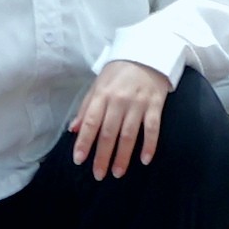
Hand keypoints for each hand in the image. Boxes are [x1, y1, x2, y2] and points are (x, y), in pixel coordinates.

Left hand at [63, 58, 172, 181]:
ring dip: (123, 156)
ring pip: (129, 134)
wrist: (147, 54)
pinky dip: (149, 145)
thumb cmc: (118, 72)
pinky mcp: (155, 105)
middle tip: (98, 174)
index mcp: (102, 95)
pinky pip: (152, 129)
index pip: (90, 122)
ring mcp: (138, 103)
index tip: (79, 160)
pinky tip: (144, 160)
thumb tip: (72, 130)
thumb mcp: (97, 85)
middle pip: (109, 133)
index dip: (84, 142)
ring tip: (117, 173)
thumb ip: (85, 108)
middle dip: (102, 156)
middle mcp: (118, 100)